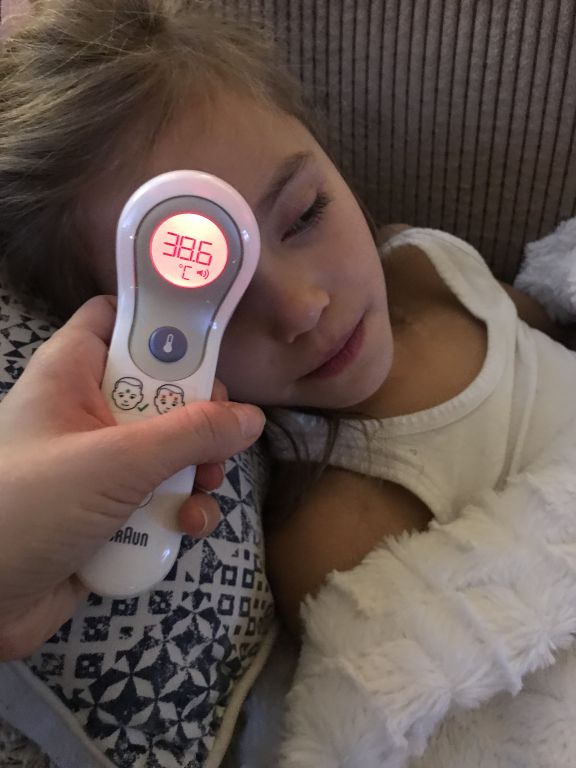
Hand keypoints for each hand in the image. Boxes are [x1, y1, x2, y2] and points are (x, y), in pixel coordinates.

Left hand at [0, 296, 264, 659]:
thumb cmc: (31, 509)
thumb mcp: (117, 463)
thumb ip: (190, 434)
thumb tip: (251, 418)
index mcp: (70, 376)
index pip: (116, 318)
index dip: (160, 318)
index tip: (212, 334)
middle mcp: (87, 414)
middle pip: (158, 387)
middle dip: (197, 412)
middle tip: (219, 429)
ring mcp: (100, 465)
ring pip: (168, 447)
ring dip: (196, 469)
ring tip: (205, 486)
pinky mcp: (112, 512)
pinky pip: (160, 496)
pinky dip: (179, 509)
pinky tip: (186, 527)